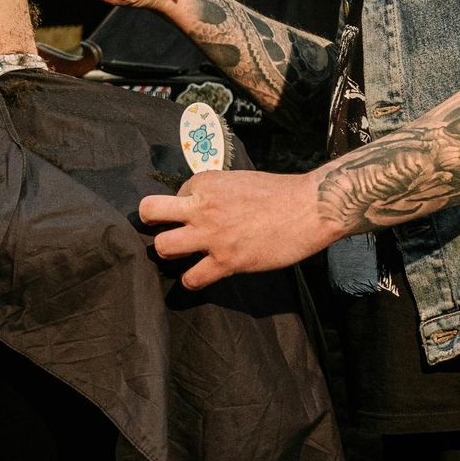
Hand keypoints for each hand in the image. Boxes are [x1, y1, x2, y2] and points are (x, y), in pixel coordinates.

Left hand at [139, 169, 339, 289]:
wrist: (309, 208)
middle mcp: (202, 207)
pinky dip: (192, 280)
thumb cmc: (280, 192)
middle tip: (167, 230)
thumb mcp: (239, 180)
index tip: (202, 213)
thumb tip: (200, 206)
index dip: (186, 205)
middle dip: (153, 222)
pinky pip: (191, 278)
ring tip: (184, 254)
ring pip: (163, 246)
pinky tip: (201, 276)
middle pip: (150, 212)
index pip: (175, 195)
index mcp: (206, 182)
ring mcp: (212, 235)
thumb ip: (216, 192)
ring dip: (170, 252)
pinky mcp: (226, 261)